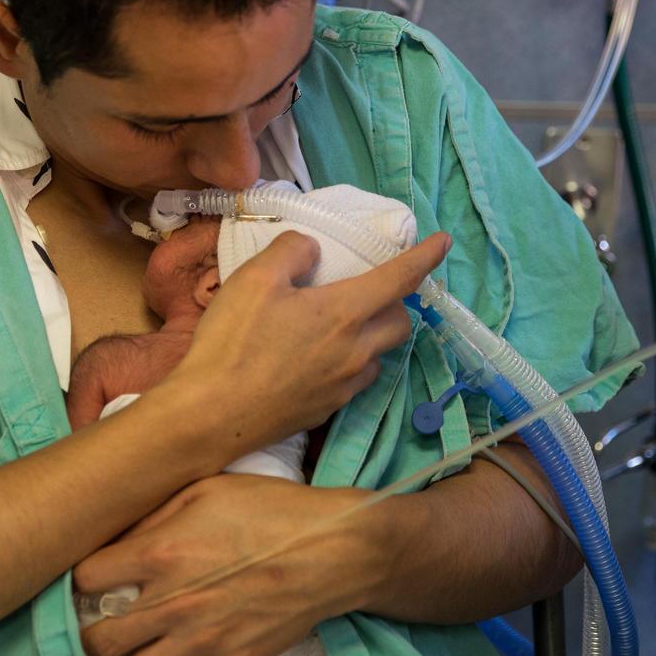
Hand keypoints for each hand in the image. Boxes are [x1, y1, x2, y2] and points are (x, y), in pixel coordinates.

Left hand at [73, 474, 386, 655]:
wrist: (333, 547)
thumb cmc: (270, 508)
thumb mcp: (205, 488)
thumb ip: (154, 514)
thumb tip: (116, 536)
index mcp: (159, 553)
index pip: (86, 578)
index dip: (79, 580)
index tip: (85, 582)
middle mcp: (172, 603)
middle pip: (99, 640)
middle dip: (86, 637)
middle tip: (90, 630)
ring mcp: (203, 640)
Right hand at [163, 230, 450, 455]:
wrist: (211, 414)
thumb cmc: (232, 342)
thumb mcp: (254, 277)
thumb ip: (292, 251)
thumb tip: (313, 251)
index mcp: (344, 312)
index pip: (400, 278)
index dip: (425, 256)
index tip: (443, 241)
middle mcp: (355, 351)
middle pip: (401, 322)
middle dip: (397, 303)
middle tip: (372, 290)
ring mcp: (344, 386)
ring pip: (379, 355)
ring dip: (372, 336)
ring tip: (340, 328)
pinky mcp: (327, 410)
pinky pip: (355, 381)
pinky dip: (350, 363)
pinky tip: (317, 360)